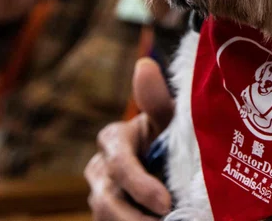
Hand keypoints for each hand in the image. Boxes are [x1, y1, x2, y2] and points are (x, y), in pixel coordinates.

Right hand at [86, 58, 175, 220]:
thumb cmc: (170, 135)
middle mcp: (99, 169)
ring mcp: (99, 195)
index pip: (118, 164)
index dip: (140, 185)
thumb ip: (156, 100)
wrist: (171, 163)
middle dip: (136, 216)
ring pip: (106, 217)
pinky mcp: (106, 215)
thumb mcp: (168, 119)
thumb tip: (144, 65)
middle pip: (107, 199)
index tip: (165, 202)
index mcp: (113, 140)